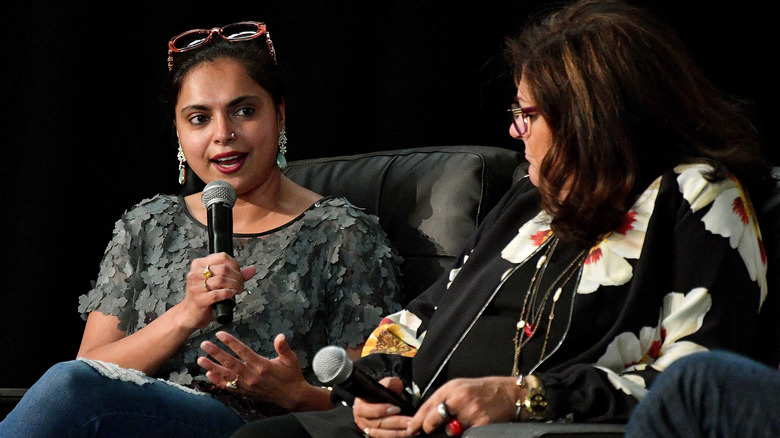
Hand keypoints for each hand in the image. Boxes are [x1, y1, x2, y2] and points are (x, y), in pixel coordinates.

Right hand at [180, 252, 255, 328]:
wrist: (190, 313)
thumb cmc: (204, 296)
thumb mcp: (217, 281)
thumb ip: (235, 274)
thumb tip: (252, 269)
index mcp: (199, 264)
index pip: (222, 257)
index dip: (235, 265)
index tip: (239, 273)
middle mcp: (195, 273)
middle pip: (223, 269)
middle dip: (237, 277)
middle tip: (241, 285)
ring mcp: (196, 286)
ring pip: (222, 280)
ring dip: (235, 285)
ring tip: (238, 290)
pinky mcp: (199, 299)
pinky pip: (218, 294)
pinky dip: (228, 293)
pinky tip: (231, 295)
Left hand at [198, 332, 320, 409]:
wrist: (291, 396)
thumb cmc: (291, 375)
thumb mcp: (291, 359)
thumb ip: (283, 348)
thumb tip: (280, 336)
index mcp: (262, 365)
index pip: (243, 351)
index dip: (230, 342)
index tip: (220, 334)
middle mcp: (252, 376)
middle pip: (230, 363)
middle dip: (216, 353)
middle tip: (204, 345)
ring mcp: (247, 386)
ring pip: (226, 376)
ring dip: (212, 367)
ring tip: (200, 360)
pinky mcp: (246, 392)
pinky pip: (229, 387)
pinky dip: (218, 382)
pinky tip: (208, 375)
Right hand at [353, 377, 412, 437]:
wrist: (378, 402)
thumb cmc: (379, 394)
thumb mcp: (383, 385)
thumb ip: (389, 383)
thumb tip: (396, 383)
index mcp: (360, 407)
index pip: (370, 410)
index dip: (382, 410)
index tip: (397, 408)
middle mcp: (362, 420)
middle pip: (379, 424)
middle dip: (396, 422)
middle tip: (410, 421)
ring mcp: (368, 430)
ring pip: (383, 433)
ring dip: (399, 432)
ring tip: (412, 428)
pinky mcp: (376, 435)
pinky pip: (386, 437)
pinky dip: (398, 435)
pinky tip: (409, 433)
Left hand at [406, 376, 518, 435]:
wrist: (510, 393)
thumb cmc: (484, 391)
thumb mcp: (461, 387)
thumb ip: (444, 399)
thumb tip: (426, 417)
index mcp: (451, 388)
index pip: (428, 406)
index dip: (417, 420)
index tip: (411, 429)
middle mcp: (459, 397)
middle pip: (434, 419)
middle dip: (430, 427)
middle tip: (430, 430)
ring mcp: (470, 410)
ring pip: (450, 430)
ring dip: (453, 430)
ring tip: (465, 421)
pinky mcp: (481, 422)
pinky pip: (466, 435)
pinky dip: (468, 433)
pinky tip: (474, 425)